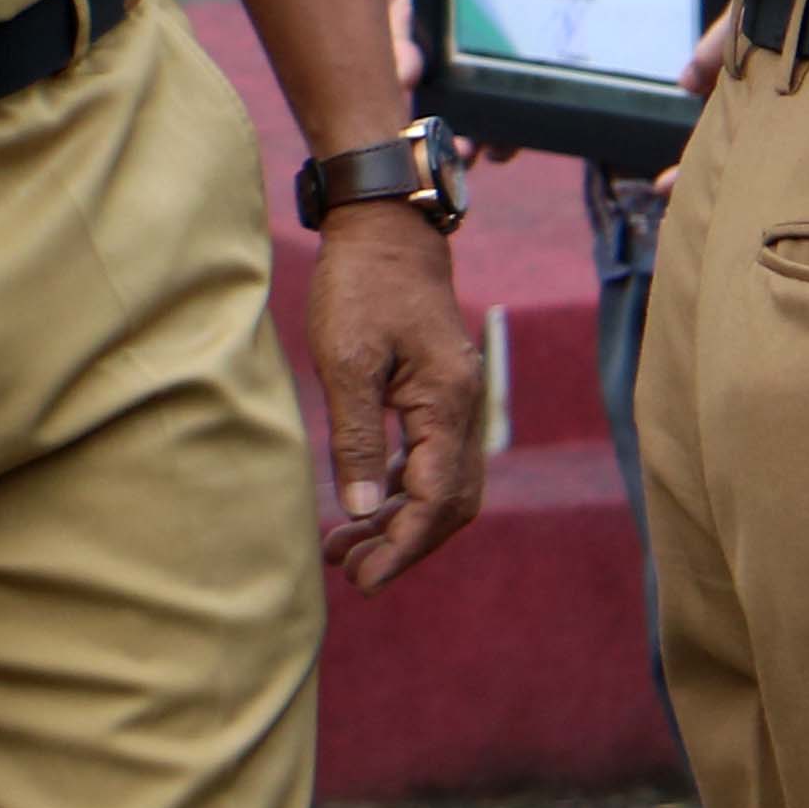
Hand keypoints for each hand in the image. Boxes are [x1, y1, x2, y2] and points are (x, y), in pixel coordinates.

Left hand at [301, 211, 486, 593]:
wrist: (386, 227)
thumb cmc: (361, 286)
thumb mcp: (345, 361)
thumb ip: (354, 439)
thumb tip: (358, 511)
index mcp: (446, 402)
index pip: (435, 499)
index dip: (402, 546)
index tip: (362, 580)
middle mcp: (465, 406)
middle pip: (452, 502)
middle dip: (405, 544)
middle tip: (352, 574)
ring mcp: (456, 399)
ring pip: (444, 484)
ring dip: (401, 522)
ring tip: (344, 549)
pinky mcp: (438, 391)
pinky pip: (431, 459)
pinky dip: (401, 491)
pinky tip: (364, 503)